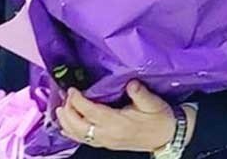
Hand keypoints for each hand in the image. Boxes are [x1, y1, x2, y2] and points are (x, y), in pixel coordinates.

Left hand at [56, 81, 174, 152]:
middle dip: (68, 110)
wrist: (167, 136)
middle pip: (79, 125)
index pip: (91, 112)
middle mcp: (109, 134)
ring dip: (66, 122)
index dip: (78, 101)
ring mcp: (106, 141)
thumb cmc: (160, 118)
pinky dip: (71, 132)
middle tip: (65, 96)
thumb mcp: (153, 102)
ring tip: (59, 109)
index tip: (72, 89)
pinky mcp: (106, 143)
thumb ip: (140, 93)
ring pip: (79, 135)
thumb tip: (130, 83)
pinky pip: (84, 140)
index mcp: (118, 123)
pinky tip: (65, 126)